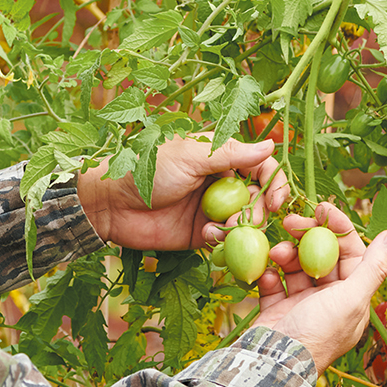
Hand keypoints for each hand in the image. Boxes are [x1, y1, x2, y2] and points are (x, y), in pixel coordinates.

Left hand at [76, 135, 288, 251]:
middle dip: (259, 209)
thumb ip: (230, 154)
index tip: (276, 200)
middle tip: (248, 219)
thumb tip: (271, 145)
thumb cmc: (145, 168)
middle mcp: (219, 182)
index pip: (260, 166)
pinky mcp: (198, 233)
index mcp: (218, 156)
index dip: (274, 182)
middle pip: (258, 197)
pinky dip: (222, 240)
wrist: (110, 203)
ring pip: (245, 221)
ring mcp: (210, 208)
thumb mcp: (189, 156)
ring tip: (220, 227)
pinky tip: (206, 237)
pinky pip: (224, 240)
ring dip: (242, 227)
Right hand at [257, 203, 386, 374]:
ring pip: (295, 266)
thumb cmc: (318, 332)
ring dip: (284, 254)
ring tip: (275, 252)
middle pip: (320, 256)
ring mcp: (300, 304)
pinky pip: (273, 282)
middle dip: (306, 236)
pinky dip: (268, 273)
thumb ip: (373, 266)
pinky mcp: (276, 307)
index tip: (321, 209)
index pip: (350, 253)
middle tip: (289, 221)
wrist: (273, 361)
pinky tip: (266, 273)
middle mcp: (328, 300)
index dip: (338, 229)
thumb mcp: (352, 298)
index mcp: (352, 298)